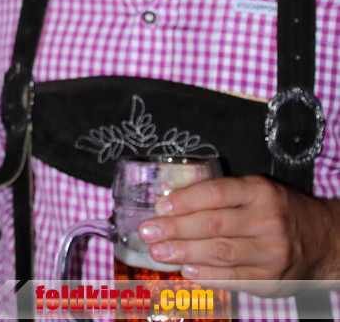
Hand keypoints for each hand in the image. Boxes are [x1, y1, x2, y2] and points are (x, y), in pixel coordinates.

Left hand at [137, 175, 339, 287]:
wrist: (322, 241)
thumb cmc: (278, 210)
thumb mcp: (256, 191)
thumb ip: (222, 195)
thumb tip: (172, 201)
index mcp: (259, 191)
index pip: (217, 193)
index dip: (185, 199)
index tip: (160, 205)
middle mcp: (266, 221)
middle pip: (214, 225)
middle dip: (175, 229)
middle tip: (148, 231)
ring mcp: (270, 253)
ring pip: (220, 253)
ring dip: (184, 253)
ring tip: (158, 252)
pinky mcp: (270, 280)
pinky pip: (232, 278)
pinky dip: (206, 276)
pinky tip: (186, 271)